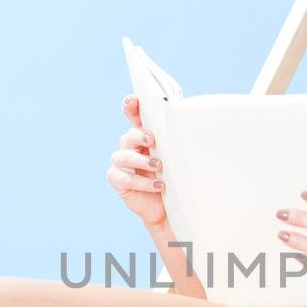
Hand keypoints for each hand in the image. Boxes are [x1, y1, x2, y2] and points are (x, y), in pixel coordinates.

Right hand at [107, 94, 166, 227]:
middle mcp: (129, 146)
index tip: (133, 100)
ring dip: (142, 160)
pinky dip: (142, 182)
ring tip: (158, 166)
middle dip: (140, 136)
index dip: (131, 106)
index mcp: (142, 136)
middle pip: (130, 135)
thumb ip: (174, 143)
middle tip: (153, 141)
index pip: (134, 116)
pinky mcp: (116, 179)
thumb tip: (189, 129)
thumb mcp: (176, 158)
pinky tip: (157, 186)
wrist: (167, 206)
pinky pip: (125, 178)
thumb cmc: (173, 178)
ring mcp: (120, 162)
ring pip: (124, 156)